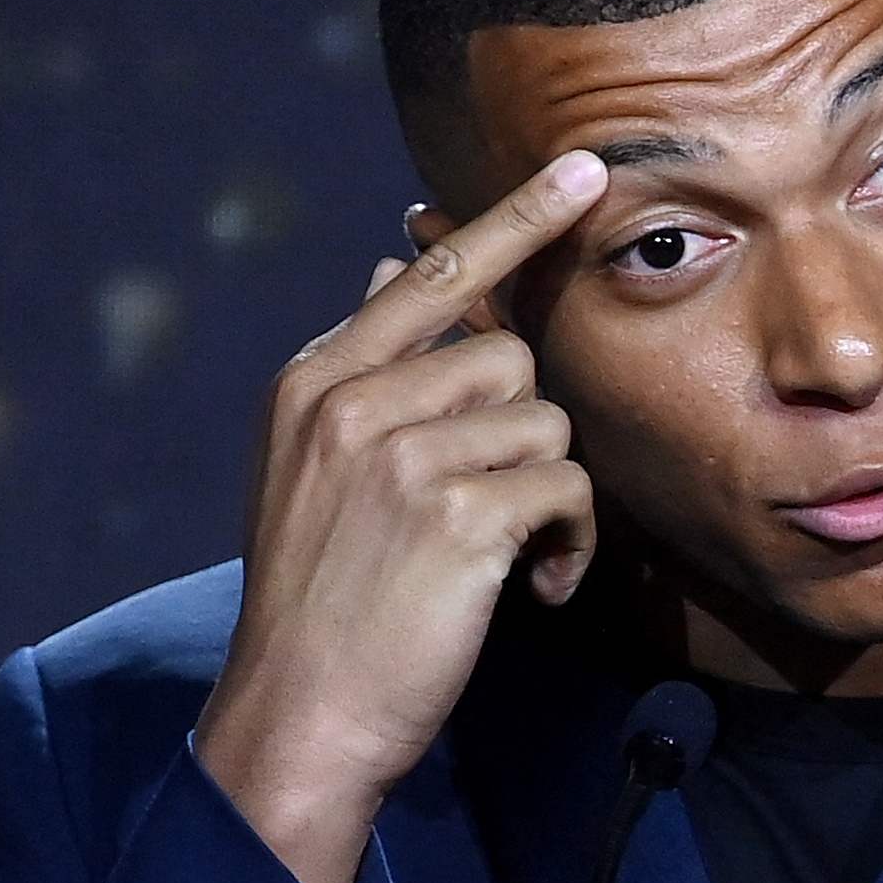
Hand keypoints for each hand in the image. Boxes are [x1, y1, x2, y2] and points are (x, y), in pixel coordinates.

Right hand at [193, 151, 606, 882]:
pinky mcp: (458, 512)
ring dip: (550, 493)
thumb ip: (361, 368)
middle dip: (523, 429)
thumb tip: (388, 257)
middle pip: (508, 354)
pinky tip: (533, 587)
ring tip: (508, 556)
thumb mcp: (311, 466)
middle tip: (492, 505)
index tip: (581, 171)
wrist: (301, 711)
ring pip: (546, 419)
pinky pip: (567, 486)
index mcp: (315, 380)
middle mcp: (352, 400)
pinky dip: (569, 543)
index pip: (430, 273)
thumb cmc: (322, 596)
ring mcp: (402, 453)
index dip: (515, 220)